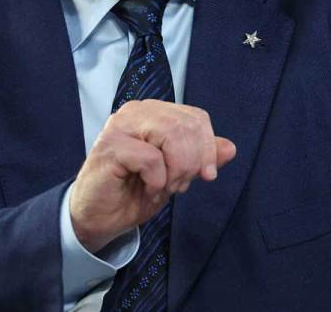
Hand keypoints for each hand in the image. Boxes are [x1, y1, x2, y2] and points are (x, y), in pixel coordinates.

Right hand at [68, 99, 236, 252]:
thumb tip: (230, 147)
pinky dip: (157, 180)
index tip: (205, 175)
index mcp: (152, 112)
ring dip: (177, 170)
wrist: (99, 218)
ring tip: (166, 187)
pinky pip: (152, 159)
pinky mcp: (110, 146)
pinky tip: (148, 188)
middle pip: (187, 125)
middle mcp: (135, 112)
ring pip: (171, 135)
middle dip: (193, 162)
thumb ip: (201, 159)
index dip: (208, 148)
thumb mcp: (177, 175)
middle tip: (180, 185)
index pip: (196, 117)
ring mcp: (120, 126)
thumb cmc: (134, 192)